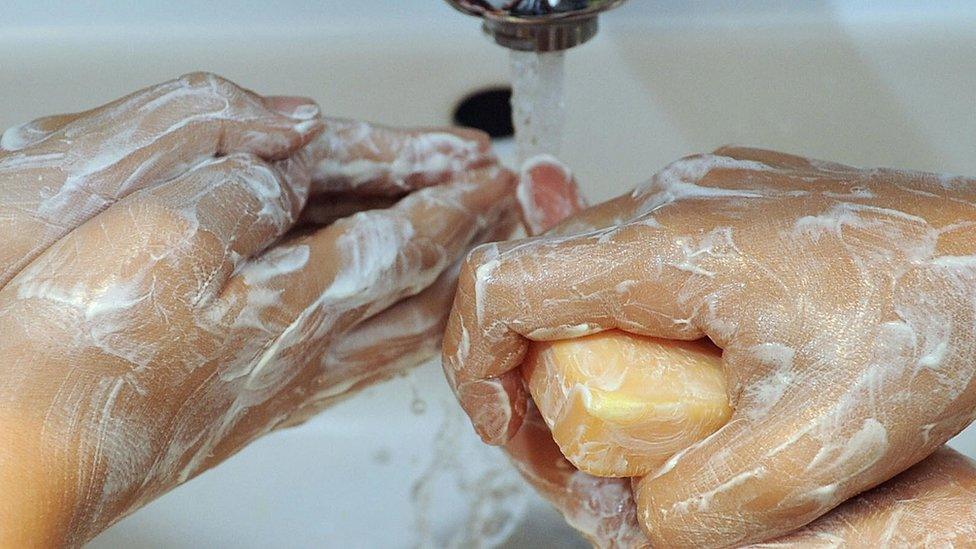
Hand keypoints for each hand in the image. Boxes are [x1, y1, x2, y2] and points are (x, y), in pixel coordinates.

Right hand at [0, 73, 517, 545]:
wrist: (25, 455)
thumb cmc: (82, 357)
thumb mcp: (163, 237)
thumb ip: (240, 200)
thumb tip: (283, 179)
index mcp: (300, 303)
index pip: (409, 243)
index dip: (457, 204)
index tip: (495, 179)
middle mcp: (308, 353)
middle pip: (424, 297)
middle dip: (470, 249)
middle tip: (504, 217)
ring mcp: (285, 387)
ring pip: (396, 336)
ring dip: (441, 292)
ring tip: (467, 267)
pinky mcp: (253, 407)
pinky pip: (358, 360)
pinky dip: (395, 332)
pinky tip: (387, 335)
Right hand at [443, 147, 975, 545]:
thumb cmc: (938, 315)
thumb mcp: (820, 448)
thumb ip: (707, 504)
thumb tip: (643, 520)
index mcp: (669, 244)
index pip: (505, 284)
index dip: (476, 365)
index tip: (507, 428)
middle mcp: (668, 203)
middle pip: (536, 287)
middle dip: (535, 381)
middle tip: (584, 452)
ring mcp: (692, 200)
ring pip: (583, 279)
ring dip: (588, 359)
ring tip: (650, 421)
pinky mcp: (716, 211)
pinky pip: (634, 270)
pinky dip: (631, 334)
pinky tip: (686, 375)